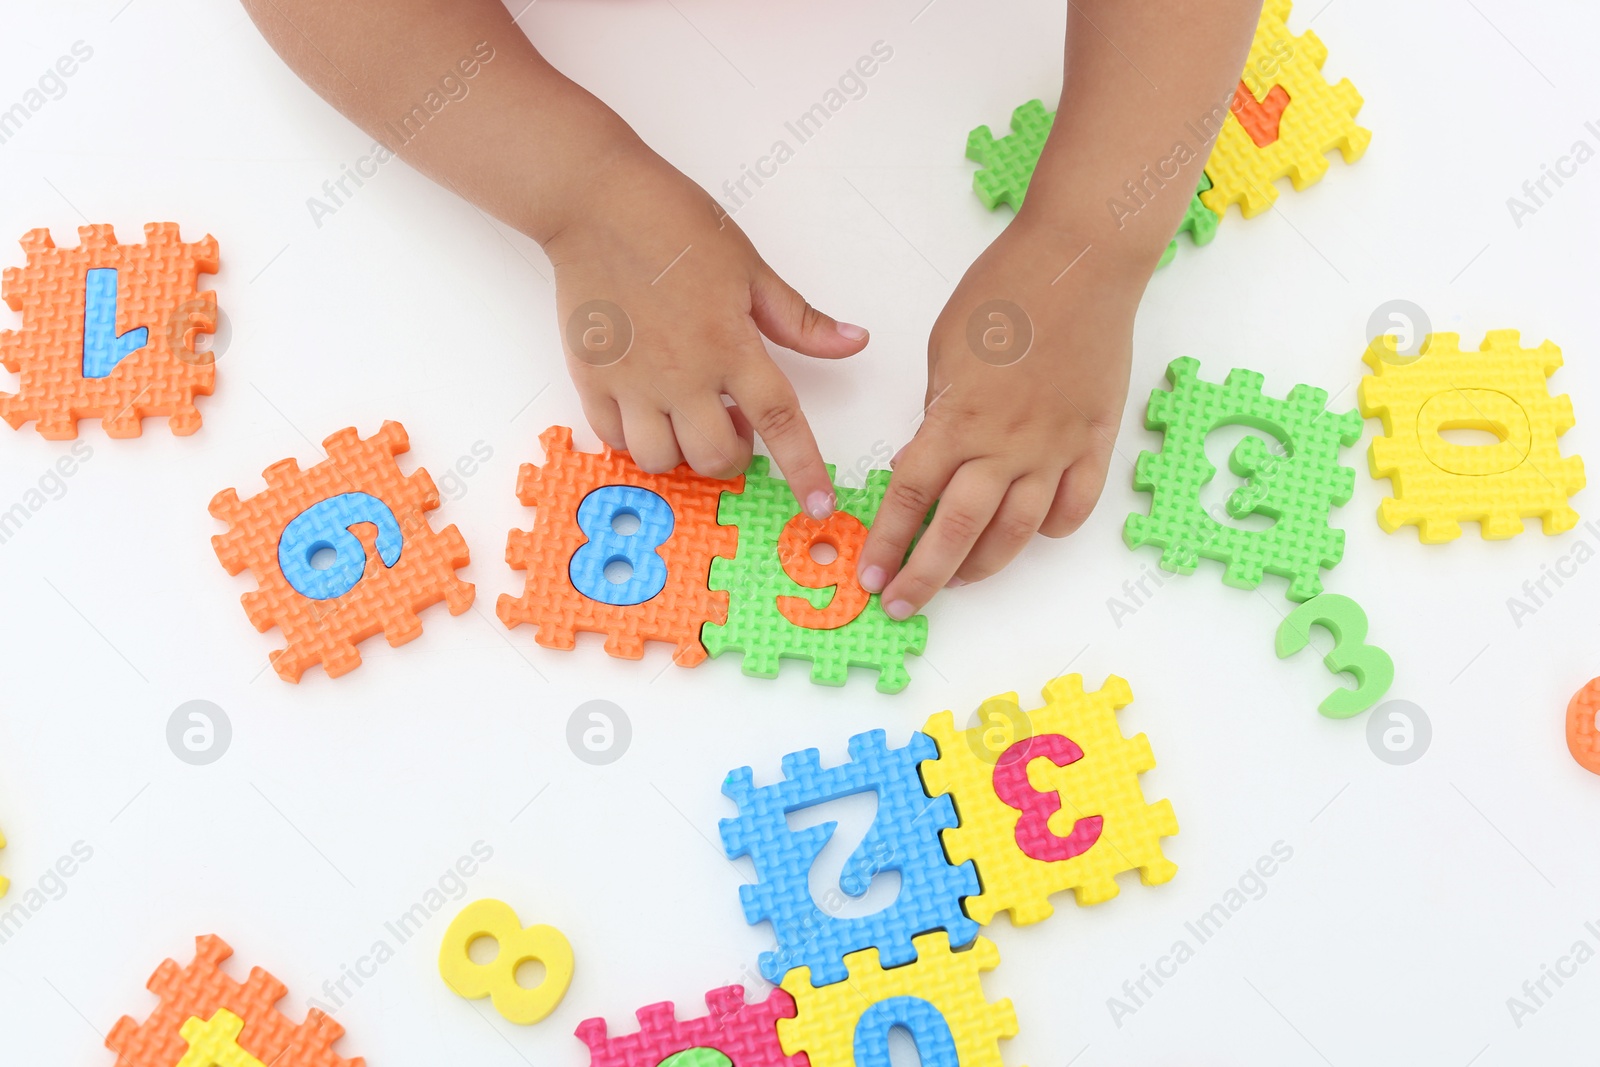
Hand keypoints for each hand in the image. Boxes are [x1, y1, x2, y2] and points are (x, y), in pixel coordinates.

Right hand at [544, 145, 866, 516]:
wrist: (595, 202)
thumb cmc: (674, 224)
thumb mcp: (750, 267)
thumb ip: (799, 320)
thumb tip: (853, 342)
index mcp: (731, 345)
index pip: (781, 422)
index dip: (804, 470)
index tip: (819, 505)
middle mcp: (682, 374)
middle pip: (716, 457)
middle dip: (733, 456)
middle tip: (732, 422)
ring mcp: (632, 382)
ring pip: (661, 459)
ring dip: (682, 452)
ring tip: (686, 415)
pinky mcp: (590, 379)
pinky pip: (614, 440)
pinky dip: (635, 438)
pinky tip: (647, 408)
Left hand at [858, 216, 1147, 617]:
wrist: (1081, 261)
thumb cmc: (1004, 291)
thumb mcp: (943, 350)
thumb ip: (936, 413)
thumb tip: (923, 460)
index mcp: (957, 419)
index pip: (911, 498)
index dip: (888, 542)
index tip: (871, 574)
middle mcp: (1006, 446)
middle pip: (959, 531)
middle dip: (925, 576)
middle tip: (902, 602)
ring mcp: (1055, 448)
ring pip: (1018, 531)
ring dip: (984, 565)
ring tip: (959, 580)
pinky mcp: (1094, 440)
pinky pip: (1076, 504)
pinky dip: (1055, 527)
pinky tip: (1034, 533)